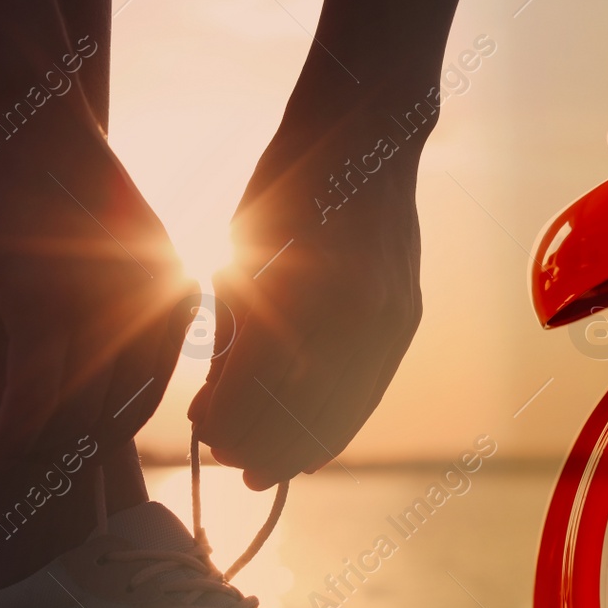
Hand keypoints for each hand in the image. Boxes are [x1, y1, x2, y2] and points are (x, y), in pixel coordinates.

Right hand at [0, 121, 194, 459]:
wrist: (20, 113)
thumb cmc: (55, 172)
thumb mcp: (109, 242)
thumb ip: (116, 301)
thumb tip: (93, 356)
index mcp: (171, 294)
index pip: (149, 385)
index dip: (113, 428)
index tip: (83, 453)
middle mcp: (148, 307)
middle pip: (118, 407)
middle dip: (80, 449)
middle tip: (48, 477)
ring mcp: (98, 309)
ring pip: (75, 407)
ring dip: (43, 449)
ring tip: (15, 469)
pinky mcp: (43, 304)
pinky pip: (35, 389)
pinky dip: (17, 428)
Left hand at [189, 107, 425, 490]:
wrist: (364, 139)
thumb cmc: (284, 190)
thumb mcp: (237, 257)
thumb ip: (229, 339)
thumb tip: (211, 412)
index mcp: (294, 290)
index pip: (253, 390)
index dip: (226, 424)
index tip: (204, 433)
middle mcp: (349, 315)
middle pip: (298, 416)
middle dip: (258, 447)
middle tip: (230, 461)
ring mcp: (386, 321)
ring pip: (340, 415)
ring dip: (298, 451)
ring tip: (266, 468)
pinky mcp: (404, 322)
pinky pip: (370, 394)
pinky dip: (339, 428)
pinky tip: (312, 451)